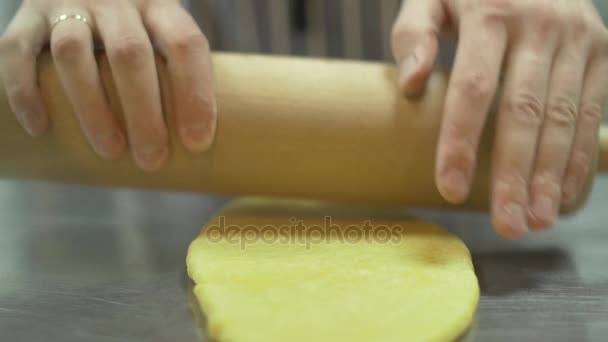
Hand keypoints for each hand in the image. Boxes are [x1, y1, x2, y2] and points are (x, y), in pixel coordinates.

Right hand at [0, 0, 216, 170]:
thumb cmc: (136, 26)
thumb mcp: (163, 31)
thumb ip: (178, 68)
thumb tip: (200, 137)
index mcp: (159, 6)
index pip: (185, 44)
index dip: (195, 94)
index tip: (197, 142)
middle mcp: (115, 0)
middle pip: (130, 54)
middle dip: (144, 112)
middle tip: (152, 158)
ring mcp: (69, 4)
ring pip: (73, 53)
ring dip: (92, 108)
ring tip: (110, 151)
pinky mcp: (29, 16)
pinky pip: (18, 51)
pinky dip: (25, 91)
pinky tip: (40, 127)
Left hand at [392, 0, 607, 238]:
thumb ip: (414, 34)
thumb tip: (411, 85)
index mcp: (491, 11)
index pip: (475, 89)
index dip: (462, 142)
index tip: (451, 189)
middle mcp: (541, 25)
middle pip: (525, 113)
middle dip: (514, 175)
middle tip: (504, 225)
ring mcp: (578, 38)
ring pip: (564, 119)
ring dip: (550, 176)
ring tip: (533, 221)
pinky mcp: (602, 50)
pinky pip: (593, 112)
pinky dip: (579, 157)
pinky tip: (562, 194)